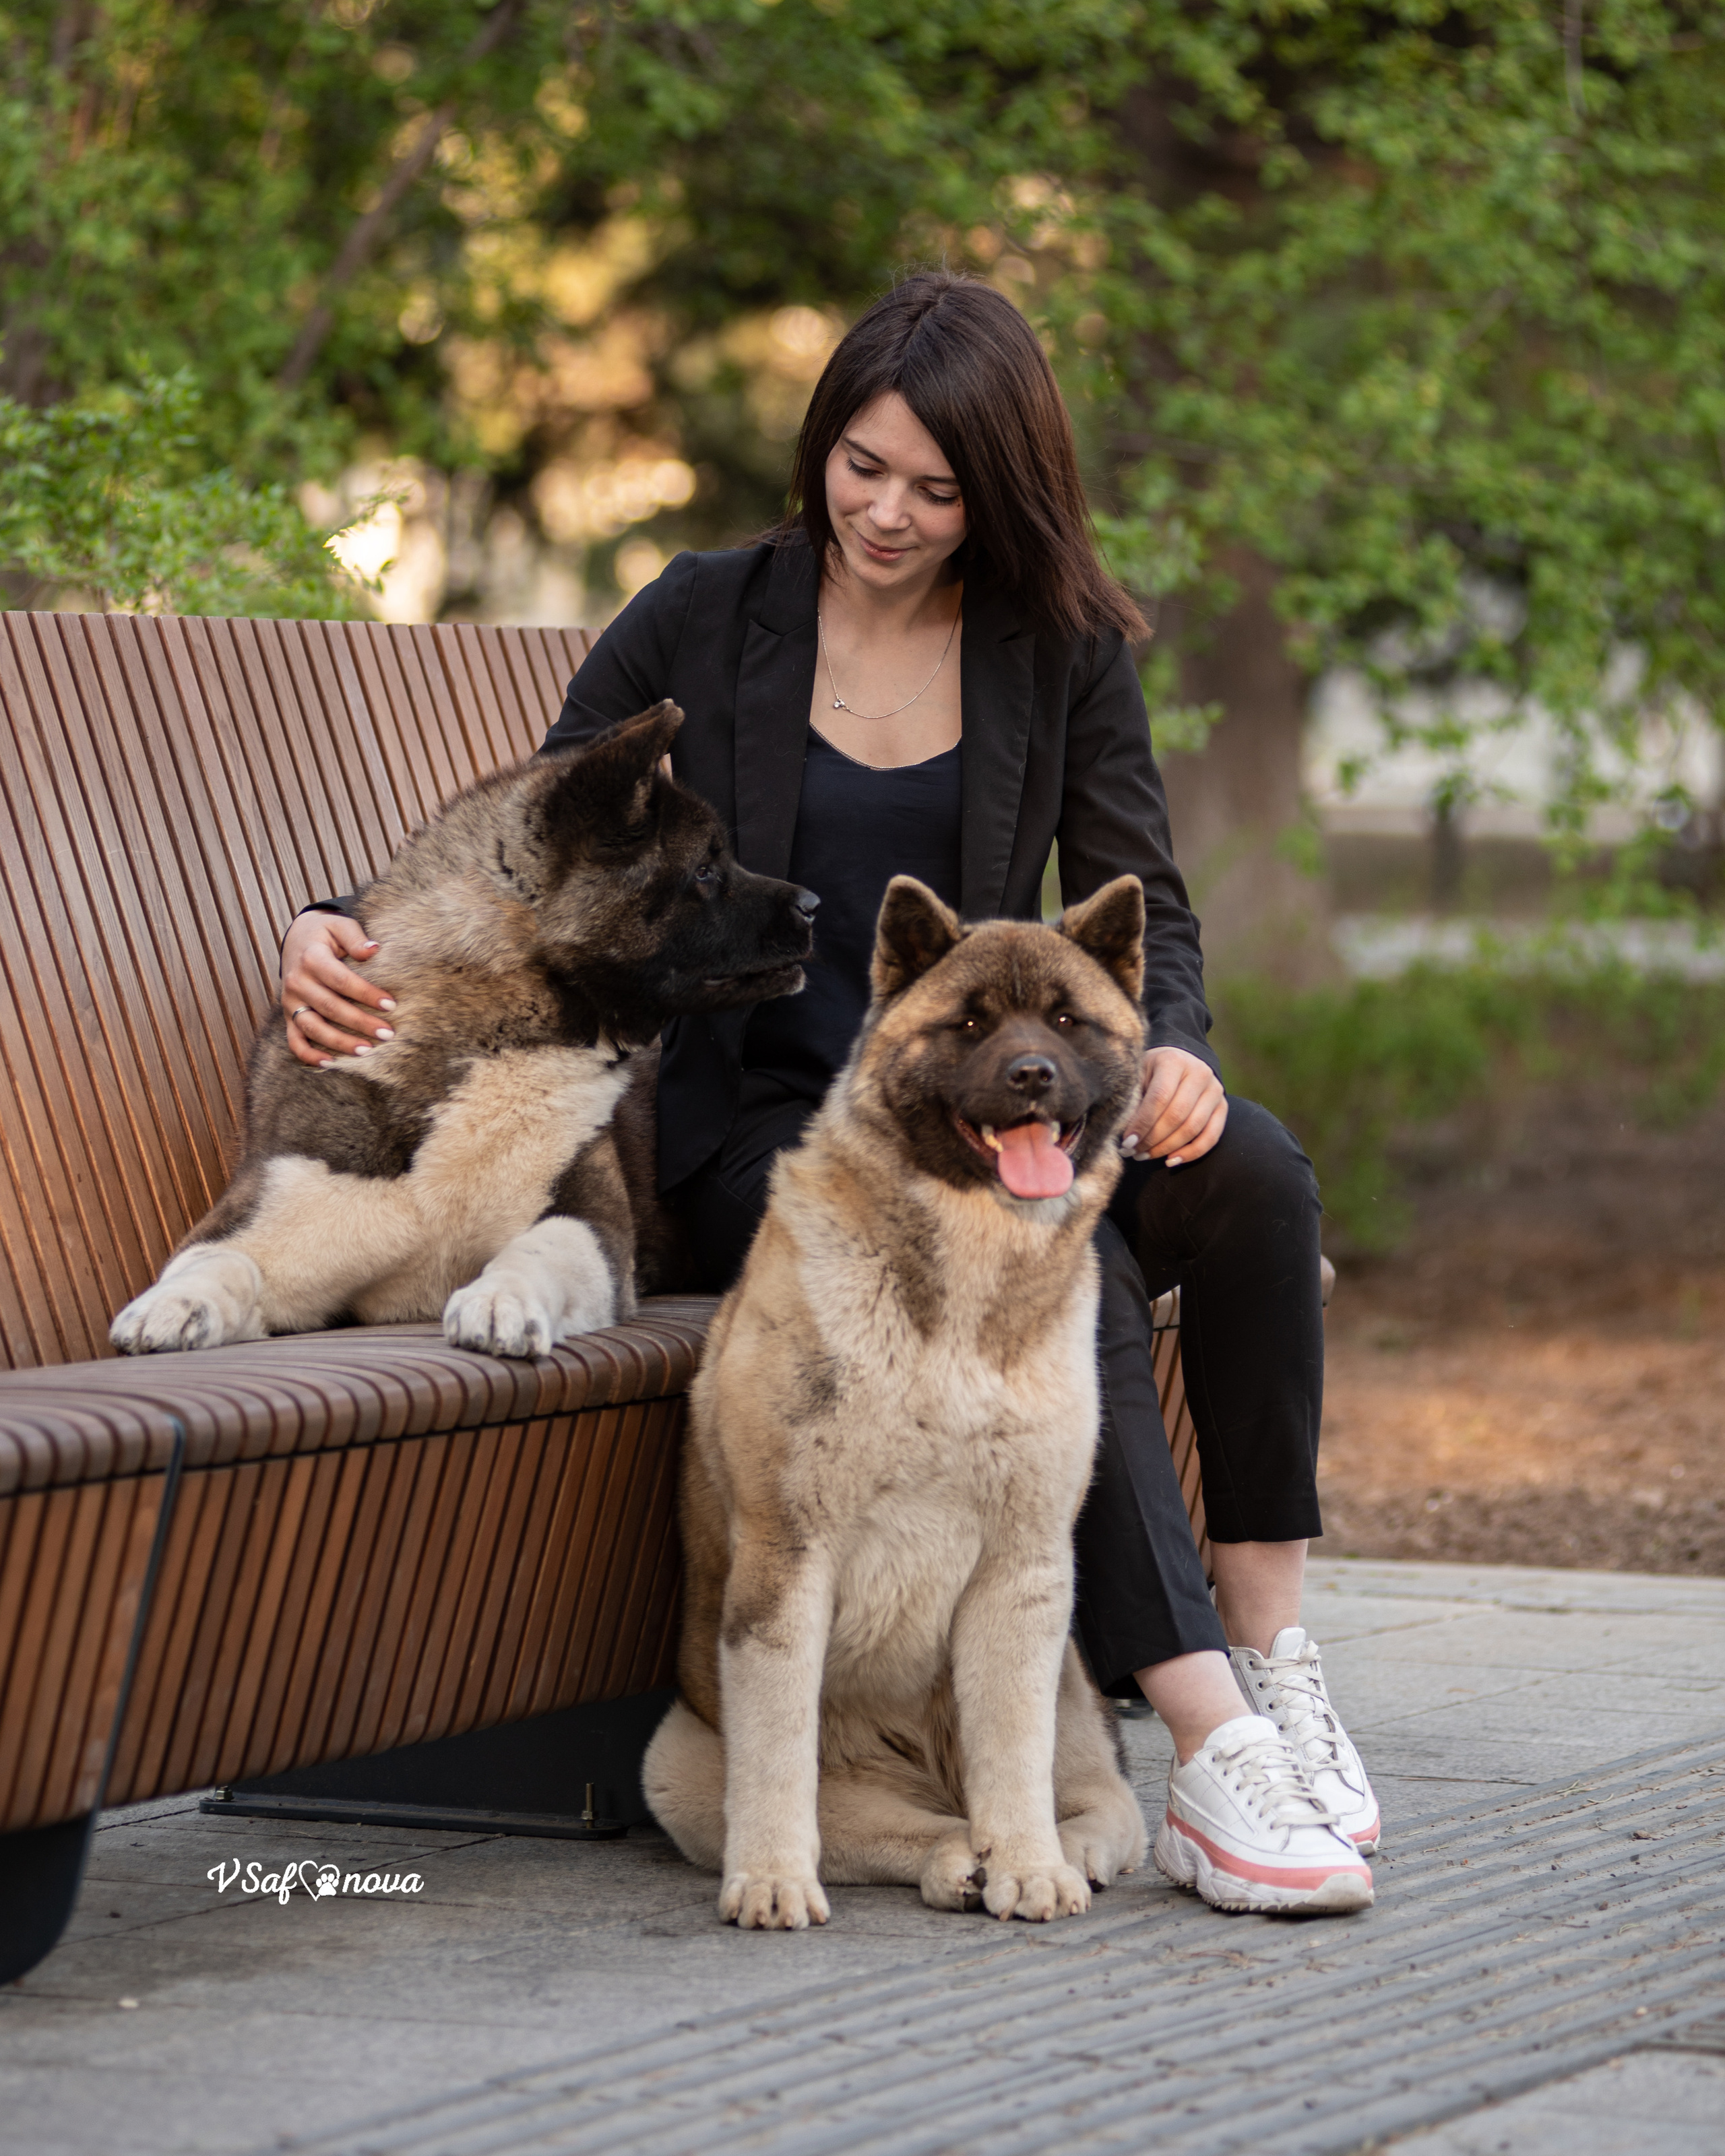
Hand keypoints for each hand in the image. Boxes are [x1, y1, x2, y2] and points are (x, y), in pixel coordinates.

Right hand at [279, 911, 394, 1067]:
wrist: (298, 938)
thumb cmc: (326, 934)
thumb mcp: (339, 925)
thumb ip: (355, 937)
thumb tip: (373, 950)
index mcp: (312, 958)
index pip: (341, 980)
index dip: (366, 994)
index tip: (391, 1005)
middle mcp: (297, 981)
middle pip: (330, 1007)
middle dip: (360, 1023)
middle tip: (388, 1034)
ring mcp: (291, 1001)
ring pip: (313, 1028)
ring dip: (339, 1043)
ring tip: (367, 1051)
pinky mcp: (289, 1015)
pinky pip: (294, 1040)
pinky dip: (308, 1055)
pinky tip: (330, 1063)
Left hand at [1118, 1047, 1226, 1167]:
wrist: (1181, 1061)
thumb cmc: (1152, 1071)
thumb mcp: (1139, 1075)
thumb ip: (1133, 1099)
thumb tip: (1126, 1136)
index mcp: (1174, 1061)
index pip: (1159, 1098)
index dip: (1142, 1123)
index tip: (1127, 1142)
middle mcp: (1199, 1073)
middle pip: (1176, 1115)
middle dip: (1152, 1139)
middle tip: (1134, 1152)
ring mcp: (1214, 1090)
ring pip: (1193, 1128)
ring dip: (1167, 1148)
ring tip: (1146, 1156)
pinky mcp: (1223, 1106)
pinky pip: (1211, 1136)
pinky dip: (1191, 1153)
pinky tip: (1171, 1160)